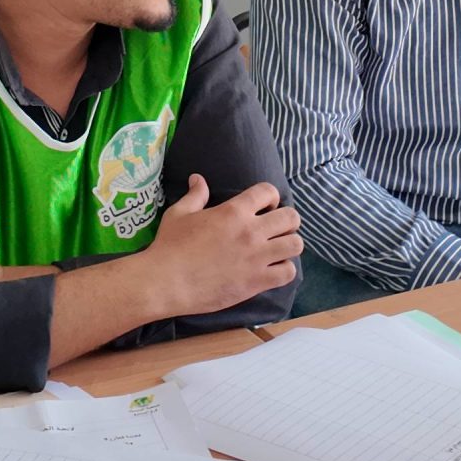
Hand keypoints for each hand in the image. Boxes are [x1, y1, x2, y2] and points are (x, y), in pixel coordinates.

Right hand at [142, 175, 301, 312]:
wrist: (165, 281)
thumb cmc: (170, 246)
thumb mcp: (179, 214)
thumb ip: (195, 195)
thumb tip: (198, 179)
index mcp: (234, 211)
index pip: (268, 192)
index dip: (271, 197)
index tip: (265, 207)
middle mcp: (251, 231)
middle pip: (291, 218)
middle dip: (287, 221)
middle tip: (275, 230)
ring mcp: (257, 257)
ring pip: (295, 244)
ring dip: (289, 244)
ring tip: (278, 250)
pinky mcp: (256, 282)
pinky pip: (288, 272)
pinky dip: (284, 270)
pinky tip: (273, 270)